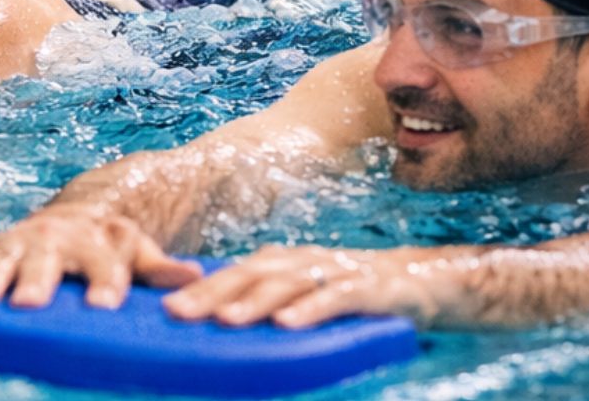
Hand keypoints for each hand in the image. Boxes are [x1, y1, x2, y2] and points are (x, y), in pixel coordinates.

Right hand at [0, 204, 203, 308]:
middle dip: (39, 281)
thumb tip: (194, 276)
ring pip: (6, 259)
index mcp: (96, 241)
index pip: (103, 264)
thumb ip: (161, 268)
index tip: (103, 306)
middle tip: (31, 304)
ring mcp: (21, 242)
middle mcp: (56, 238)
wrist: (75, 213)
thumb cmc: (108, 244)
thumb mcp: (138, 249)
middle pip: (48, 261)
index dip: (104, 282)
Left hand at [162, 244, 454, 328]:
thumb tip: (221, 323)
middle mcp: (303, 262)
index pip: (234, 274)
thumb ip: (271, 303)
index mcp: (284, 263)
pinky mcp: (368, 289)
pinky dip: (310, 310)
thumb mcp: (307, 296)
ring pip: (287, 285)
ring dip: (254, 302)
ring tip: (226, 320)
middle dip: (212, 293)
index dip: (199, 288)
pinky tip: (288, 326)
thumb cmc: (354, 294)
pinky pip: (335, 299)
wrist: (425, 282)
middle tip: (178, 313)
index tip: (163, 307)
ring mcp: (334, 272)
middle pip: (251, 275)